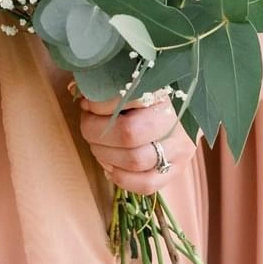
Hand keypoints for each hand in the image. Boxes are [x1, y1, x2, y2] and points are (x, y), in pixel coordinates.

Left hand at [79, 87, 196, 194]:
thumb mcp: (132, 78)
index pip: (129, 97)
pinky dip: (120, 177)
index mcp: (165, 90)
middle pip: (128, 133)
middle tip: (88, 125)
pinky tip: (110, 164)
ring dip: (104, 155)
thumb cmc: (150, 90)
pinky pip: (146, 184)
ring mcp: (180, 148)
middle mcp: (177, 120)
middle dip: (96, 132)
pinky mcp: (177, 170)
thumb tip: (76, 89)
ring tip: (97, 144)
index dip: (100, 104)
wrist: (187, 109)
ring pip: (135, 161)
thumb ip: (108, 81)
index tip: (88, 104)